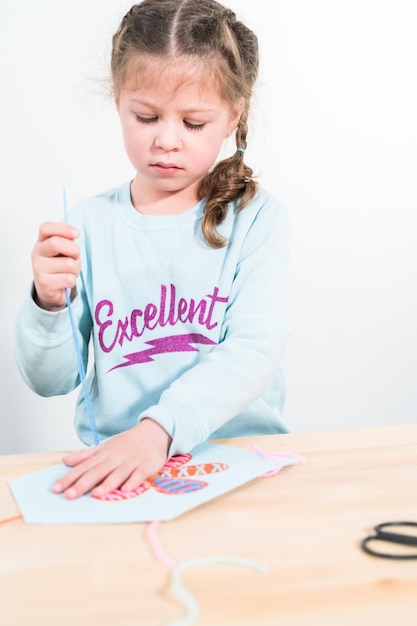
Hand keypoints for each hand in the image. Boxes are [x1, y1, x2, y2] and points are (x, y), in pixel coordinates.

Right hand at [32, 221, 80, 310]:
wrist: (51, 290)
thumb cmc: (60, 267)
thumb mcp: (63, 251)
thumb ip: (67, 241)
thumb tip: (73, 235)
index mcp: (41, 242)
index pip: (46, 228)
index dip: (63, 228)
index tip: (76, 234)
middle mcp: (37, 253)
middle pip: (56, 243)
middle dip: (74, 250)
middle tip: (75, 256)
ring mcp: (38, 269)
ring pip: (68, 264)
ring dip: (75, 269)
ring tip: (70, 272)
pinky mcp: (44, 284)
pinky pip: (68, 279)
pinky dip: (72, 281)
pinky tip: (65, 282)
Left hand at [52, 419, 171, 498]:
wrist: (153, 432)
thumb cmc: (127, 443)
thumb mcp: (105, 447)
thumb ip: (85, 456)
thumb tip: (65, 461)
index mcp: (104, 455)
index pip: (83, 467)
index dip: (69, 478)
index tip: (56, 488)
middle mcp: (115, 459)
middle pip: (97, 472)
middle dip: (82, 484)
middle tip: (69, 495)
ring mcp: (130, 462)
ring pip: (117, 474)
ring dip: (107, 484)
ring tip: (96, 494)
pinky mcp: (145, 466)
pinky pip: (138, 475)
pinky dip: (133, 482)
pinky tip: (126, 489)